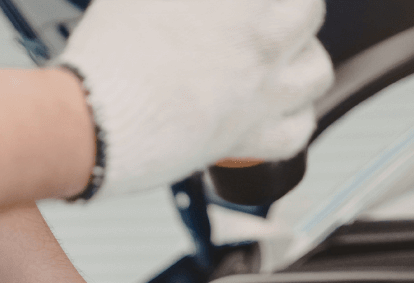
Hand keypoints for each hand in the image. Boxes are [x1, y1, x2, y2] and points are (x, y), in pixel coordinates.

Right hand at [57, 0, 331, 197]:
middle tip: (263, 13)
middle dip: (290, 9)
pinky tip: (278, 110)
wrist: (97, 119)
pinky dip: (294, 119)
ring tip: (279, 59)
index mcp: (243, 1)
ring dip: (302, 60)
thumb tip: (179, 0)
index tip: (244, 4)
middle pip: (308, 12)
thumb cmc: (111, 52)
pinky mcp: (249, 138)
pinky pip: (297, 132)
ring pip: (317, 72)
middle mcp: (263, 41)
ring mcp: (262, 93)